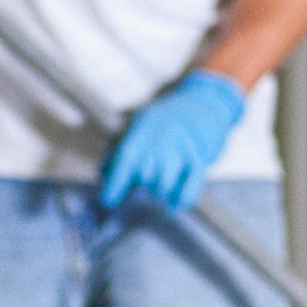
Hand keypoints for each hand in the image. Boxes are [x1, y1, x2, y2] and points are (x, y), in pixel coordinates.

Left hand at [97, 71, 245, 212]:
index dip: (116, 182)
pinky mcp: (202, 156)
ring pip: (165, 182)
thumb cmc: (166, 118)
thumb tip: (103, 173)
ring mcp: (185, 144)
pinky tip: (172, 207)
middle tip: (139, 189)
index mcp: (144, 124)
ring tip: (155, 192)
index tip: (107, 201)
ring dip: (158, 192)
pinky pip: (191, 185)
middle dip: (140, 186)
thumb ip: (120, 148)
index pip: (126, 157)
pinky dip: (180, 200)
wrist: (203, 99)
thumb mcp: (139, 125)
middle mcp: (164, 133)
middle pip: (145, 172)